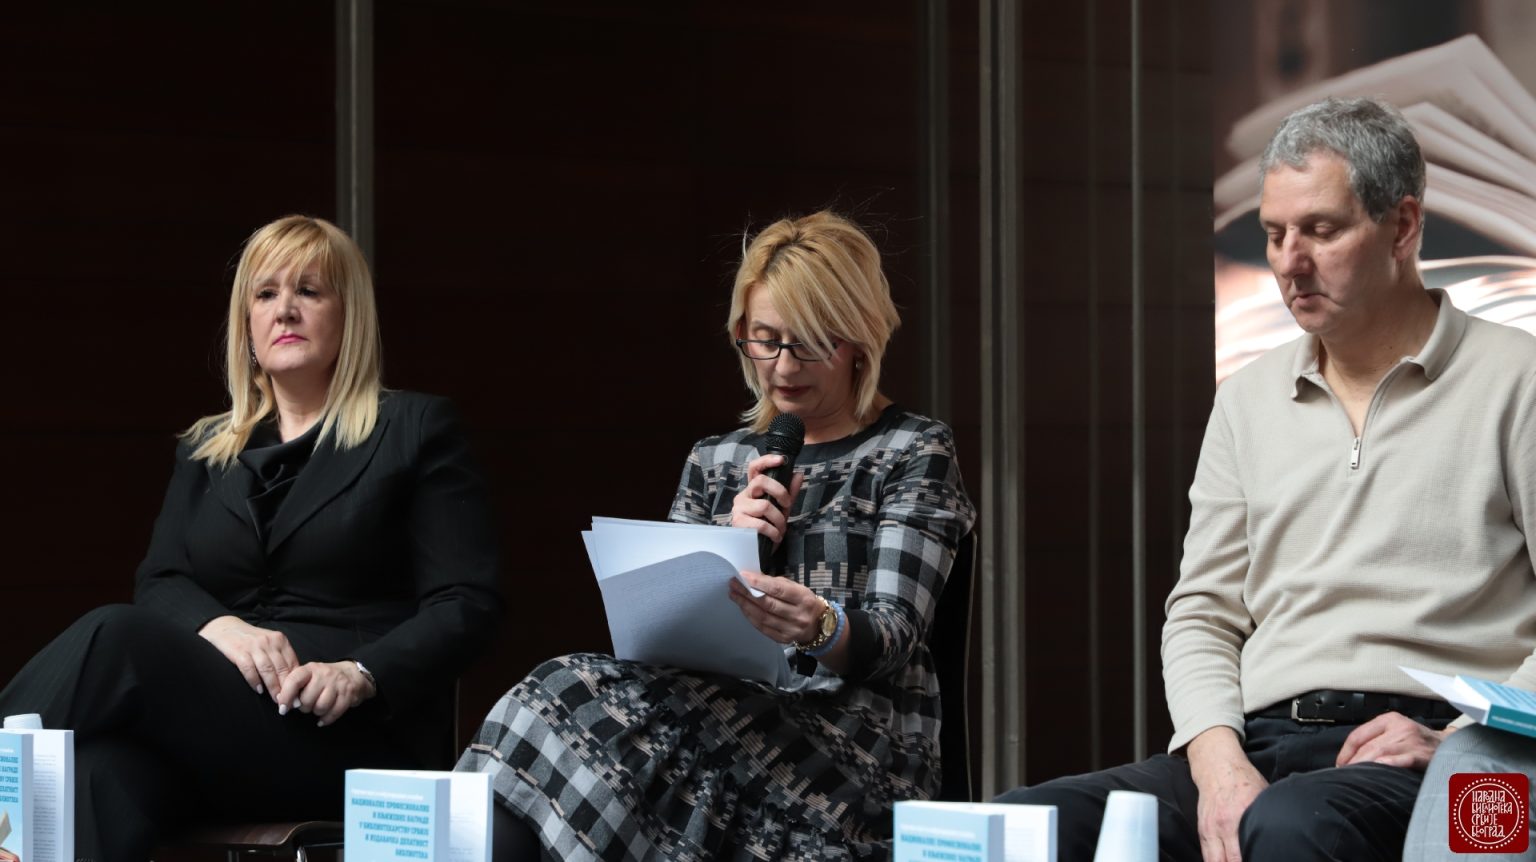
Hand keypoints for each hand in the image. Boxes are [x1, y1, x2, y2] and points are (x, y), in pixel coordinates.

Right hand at [198, 615, 299, 700]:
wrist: (224, 628)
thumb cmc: (251, 641)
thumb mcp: (269, 645)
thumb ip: (280, 659)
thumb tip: (294, 682)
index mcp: (280, 640)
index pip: (292, 664)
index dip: (296, 683)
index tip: (298, 697)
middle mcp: (269, 642)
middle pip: (282, 669)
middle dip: (286, 688)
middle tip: (288, 703)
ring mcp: (254, 646)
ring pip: (268, 670)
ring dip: (273, 687)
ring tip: (276, 700)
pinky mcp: (239, 651)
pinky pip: (249, 668)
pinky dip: (255, 680)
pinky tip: (258, 690)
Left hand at [274, 660, 375, 726]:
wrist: (352, 673)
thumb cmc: (325, 678)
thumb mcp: (310, 676)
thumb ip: (295, 686)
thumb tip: (282, 702)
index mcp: (310, 669)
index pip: (294, 681)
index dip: (286, 696)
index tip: (283, 709)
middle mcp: (324, 674)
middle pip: (307, 699)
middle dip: (305, 707)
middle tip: (308, 705)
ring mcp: (337, 684)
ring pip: (321, 707)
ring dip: (317, 712)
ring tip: (317, 709)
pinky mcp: (348, 694)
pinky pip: (334, 712)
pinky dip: (326, 719)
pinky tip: (323, 719)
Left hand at [728, 571, 823, 644]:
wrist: (818, 625)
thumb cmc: (804, 602)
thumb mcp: (796, 588)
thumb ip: (776, 583)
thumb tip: (753, 578)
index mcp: (803, 598)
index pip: (777, 590)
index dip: (758, 582)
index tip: (743, 575)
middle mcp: (798, 615)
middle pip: (767, 604)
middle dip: (747, 593)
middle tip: (734, 585)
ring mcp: (791, 629)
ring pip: (763, 617)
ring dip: (745, 605)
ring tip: (734, 595)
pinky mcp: (783, 639)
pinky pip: (763, 628)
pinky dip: (751, 617)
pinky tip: (743, 608)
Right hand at [730, 454, 804, 547]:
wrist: (759, 551)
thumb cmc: (769, 527)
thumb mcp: (783, 508)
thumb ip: (790, 492)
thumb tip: (798, 474)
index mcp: (753, 489)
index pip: (754, 468)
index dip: (766, 461)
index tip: (781, 460)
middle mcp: (743, 495)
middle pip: (761, 481)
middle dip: (780, 492)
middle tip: (787, 505)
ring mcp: (739, 508)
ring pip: (765, 505)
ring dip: (779, 519)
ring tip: (780, 529)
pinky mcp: (738, 522)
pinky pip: (761, 523)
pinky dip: (773, 532)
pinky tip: (775, 537)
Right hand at [1188, 726, 1267, 861]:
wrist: (1217, 767)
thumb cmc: (1244, 780)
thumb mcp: (1263, 797)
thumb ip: (1268, 818)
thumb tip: (1285, 836)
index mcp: (1241, 817)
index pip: (1247, 851)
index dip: (1255, 859)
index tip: (1261, 859)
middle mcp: (1223, 826)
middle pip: (1229, 861)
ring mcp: (1210, 829)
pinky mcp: (1202, 830)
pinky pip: (1207, 856)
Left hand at [1335, 711, 1449, 768]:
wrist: (1450, 745)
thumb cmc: (1418, 742)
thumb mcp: (1396, 732)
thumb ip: (1376, 739)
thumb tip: (1350, 757)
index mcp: (1388, 720)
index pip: (1358, 735)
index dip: (1346, 752)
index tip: (1339, 765)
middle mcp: (1399, 727)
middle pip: (1368, 746)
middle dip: (1353, 762)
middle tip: (1345, 775)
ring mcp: (1411, 740)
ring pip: (1380, 752)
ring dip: (1365, 765)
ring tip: (1355, 777)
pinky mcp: (1422, 753)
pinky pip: (1403, 759)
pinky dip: (1390, 763)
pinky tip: (1380, 768)